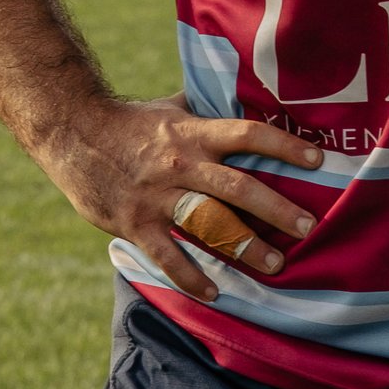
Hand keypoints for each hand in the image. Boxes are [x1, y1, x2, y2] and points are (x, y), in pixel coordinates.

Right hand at [47, 98, 324, 301]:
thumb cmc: (129, 121)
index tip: (318, 160)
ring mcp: (157, 196)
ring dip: (244, 247)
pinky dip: (191, 277)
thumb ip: (208, 109)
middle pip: (238, 186)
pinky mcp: (135, 222)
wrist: (71, 132)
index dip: (284, 145)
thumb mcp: (172, 108)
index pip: (248, 134)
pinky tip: (214, 294)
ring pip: (208, 224)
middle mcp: (181, 164)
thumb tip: (247, 95)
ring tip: (274, 266)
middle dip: (277, 208)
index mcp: (193, 133)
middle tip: (308, 227)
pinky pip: (168, 255)